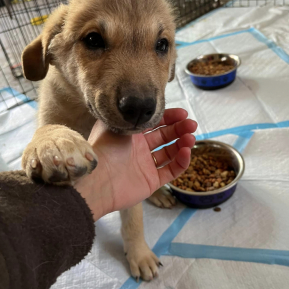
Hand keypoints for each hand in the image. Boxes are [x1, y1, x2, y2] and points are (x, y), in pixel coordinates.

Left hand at [76, 108, 196, 219]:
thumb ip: (131, 115)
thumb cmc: (104, 148)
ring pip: (170, 153)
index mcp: (131, 134)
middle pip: (165, 137)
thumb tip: (145, 107)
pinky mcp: (151, 181)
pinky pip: (171, 171)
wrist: (97, 179)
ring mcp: (145, 166)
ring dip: (182, 144)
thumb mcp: (114, 123)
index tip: (183, 114)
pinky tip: (186, 152)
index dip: (170, 118)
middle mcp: (139, 149)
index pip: (155, 123)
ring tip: (190, 138)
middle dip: (179, 129)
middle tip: (192, 125)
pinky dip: (181, 162)